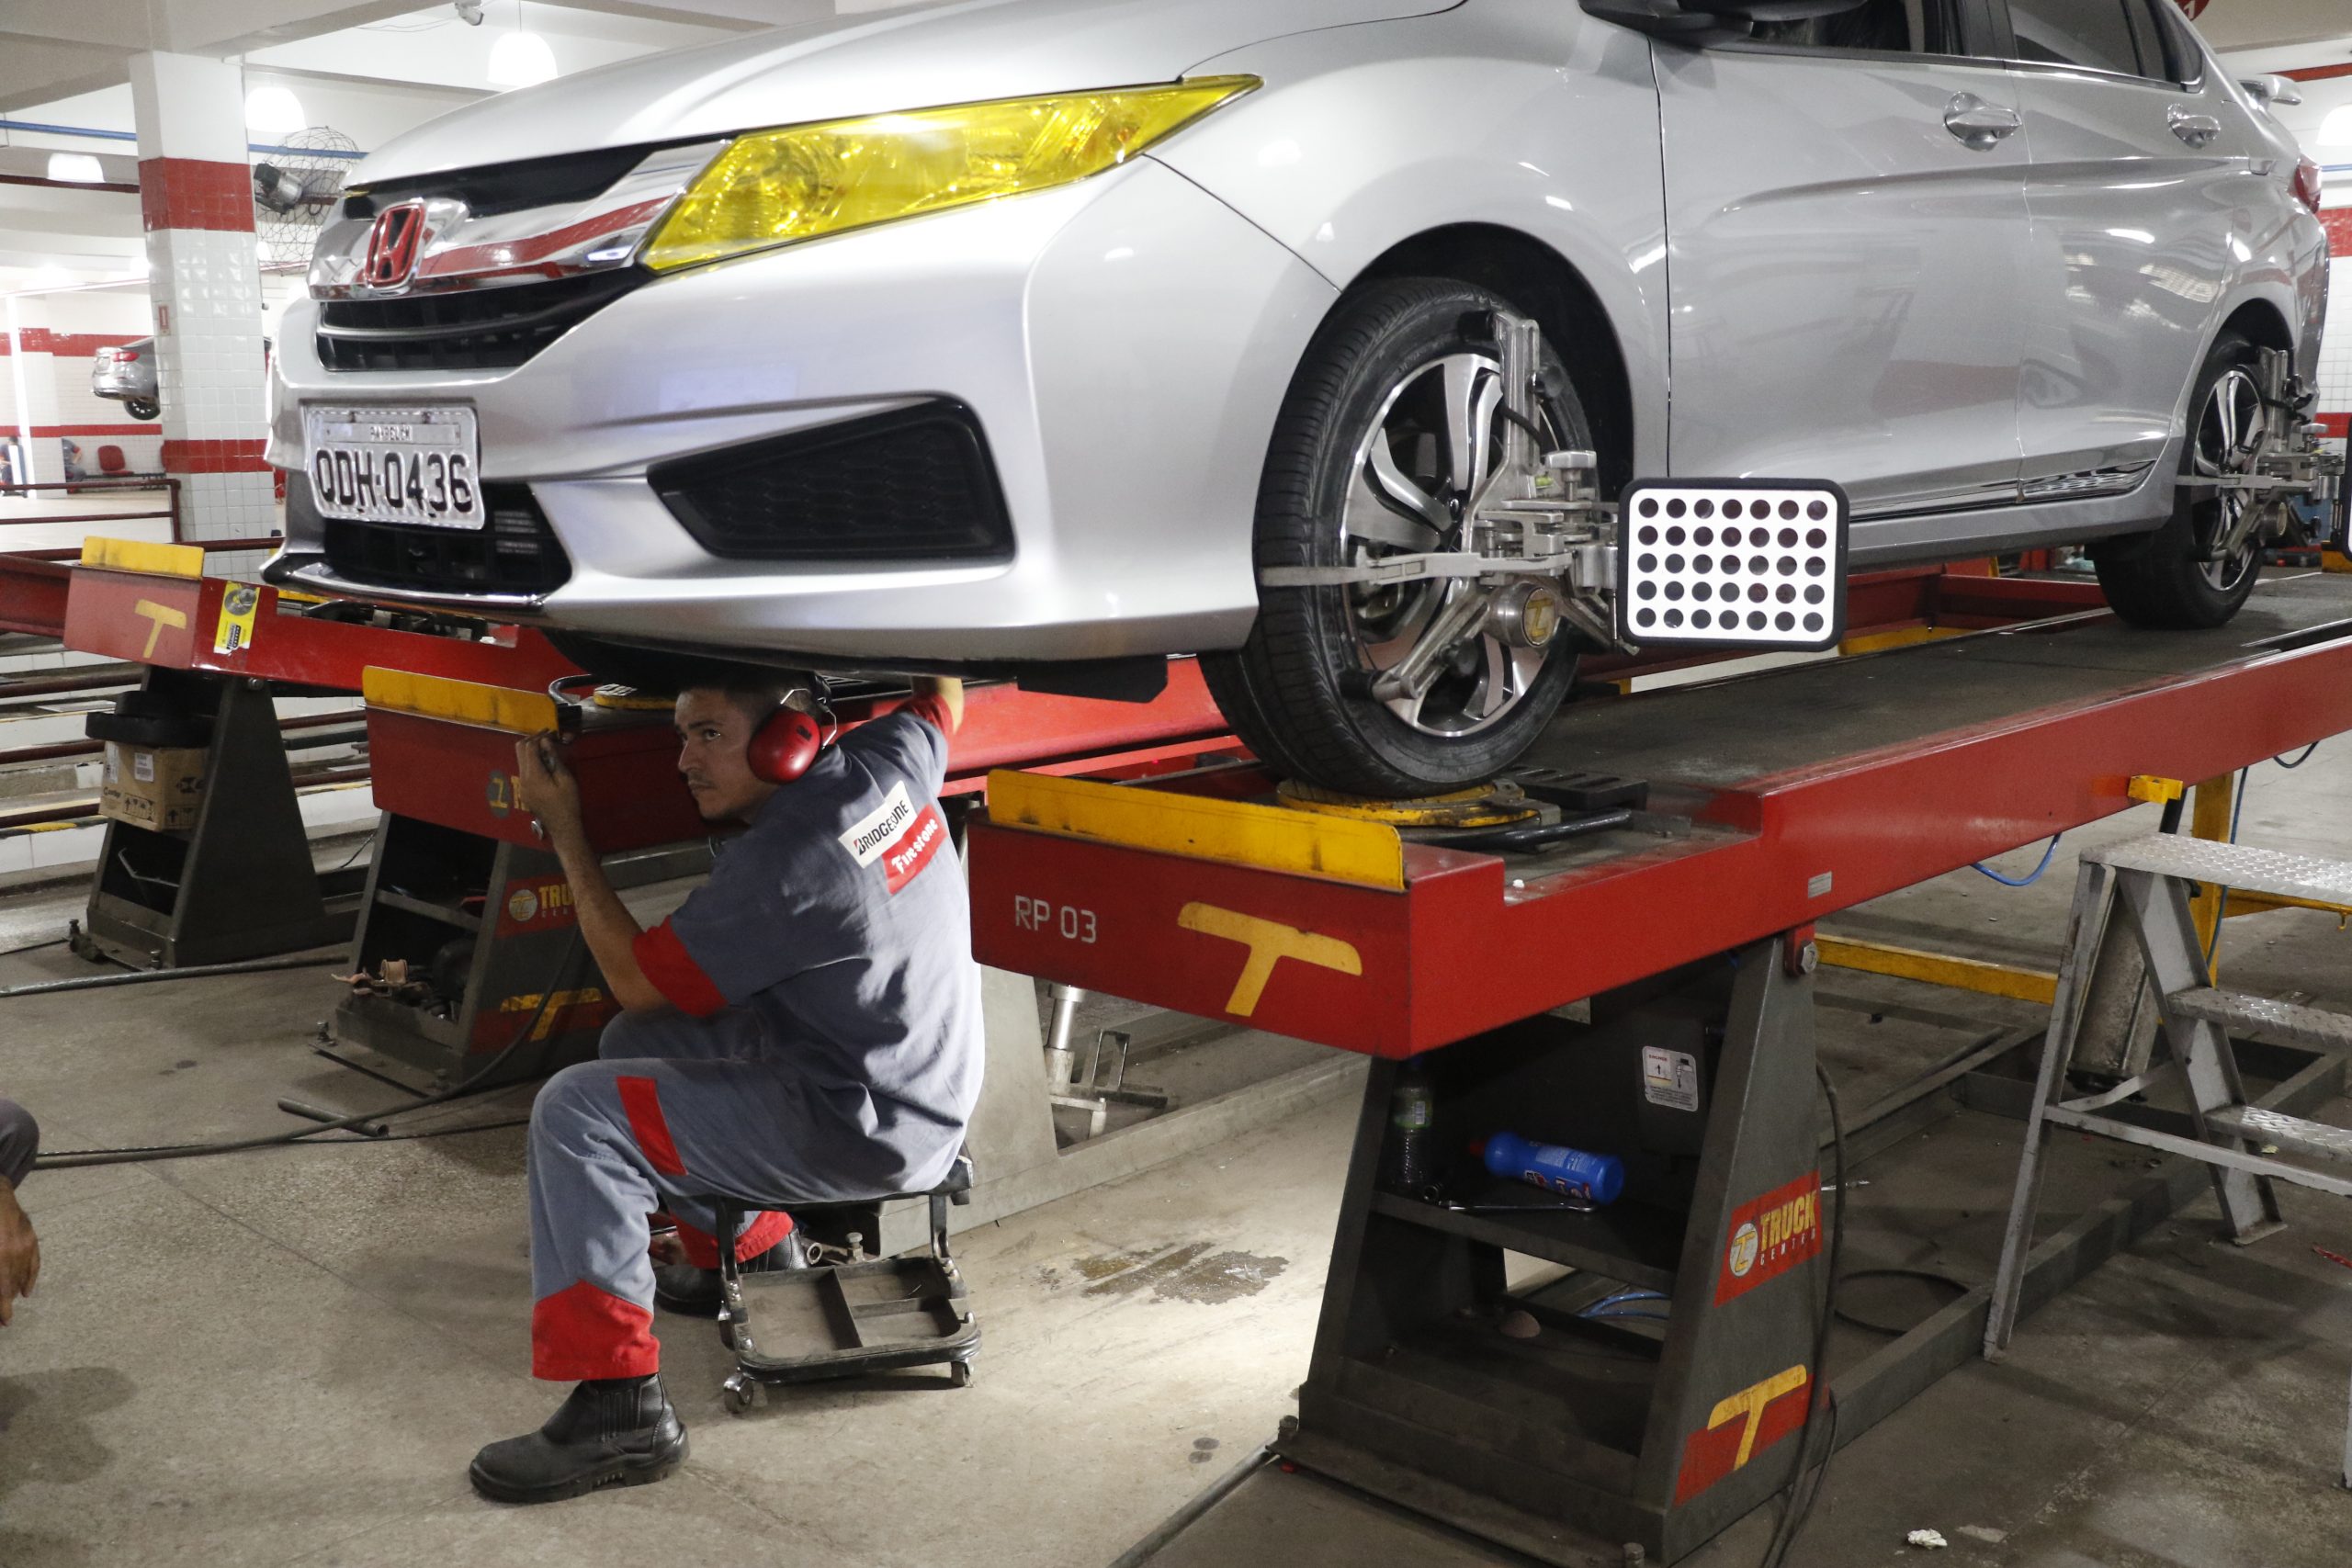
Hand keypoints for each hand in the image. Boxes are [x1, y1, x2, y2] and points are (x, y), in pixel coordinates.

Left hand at [0, 1182, 37, 1326]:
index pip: (0, 1287)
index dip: (1, 1306)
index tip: (3, 1321)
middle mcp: (13, 1252)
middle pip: (10, 1284)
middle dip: (5, 1304)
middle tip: (5, 1320)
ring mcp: (25, 1244)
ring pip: (22, 1275)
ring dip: (14, 1291)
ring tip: (10, 1305)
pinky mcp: (31, 1237)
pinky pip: (34, 1263)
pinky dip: (30, 1277)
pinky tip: (26, 1290)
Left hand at [514, 733, 585, 846]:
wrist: (563, 826)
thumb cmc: (568, 802)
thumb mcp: (565, 779)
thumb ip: (554, 759)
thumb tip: (546, 741)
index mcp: (533, 775)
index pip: (529, 748)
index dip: (539, 737)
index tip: (552, 732)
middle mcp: (522, 778)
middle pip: (519, 750)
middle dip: (532, 740)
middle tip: (548, 736)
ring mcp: (521, 785)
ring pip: (520, 759)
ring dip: (532, 750)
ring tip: (548, 747)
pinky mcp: (524, 790)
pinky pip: (524, 769)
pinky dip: (532, 761)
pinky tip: (545, 762)